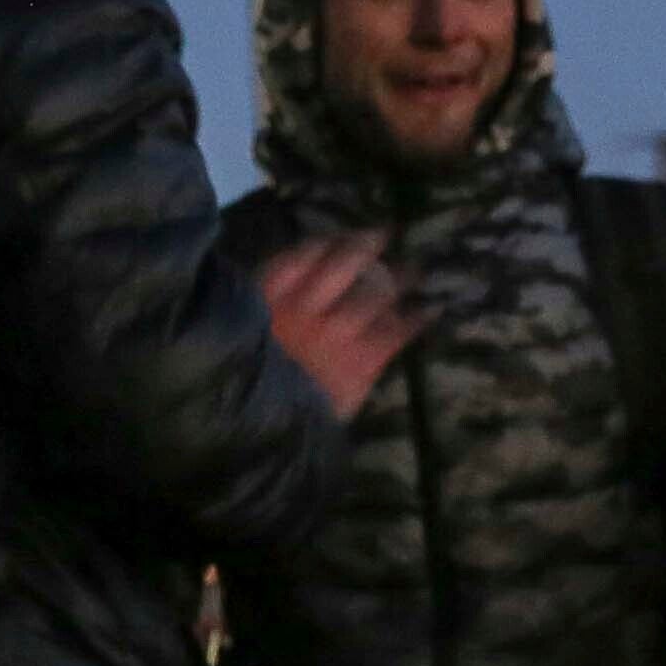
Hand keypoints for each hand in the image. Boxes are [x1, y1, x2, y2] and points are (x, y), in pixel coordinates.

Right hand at [259, 231, 417, 421]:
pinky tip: (430, 313)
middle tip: (383, 235)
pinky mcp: (361, 361)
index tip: (342, 236)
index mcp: (267, 297)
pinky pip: (396, 333)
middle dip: (365, 247)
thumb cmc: (243, 385)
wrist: (261, 430)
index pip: (302, 254)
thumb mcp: (235, 336)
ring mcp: (337, 332)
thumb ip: (258, 309)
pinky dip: (416, 321)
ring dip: (398, 281)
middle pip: (344, 264)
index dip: (327, 242)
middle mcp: (307, 305)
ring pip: (375, 295)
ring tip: (414, 274)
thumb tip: (277, 291)